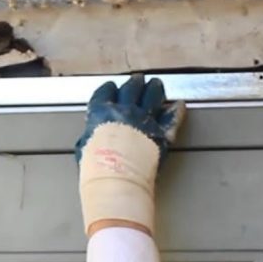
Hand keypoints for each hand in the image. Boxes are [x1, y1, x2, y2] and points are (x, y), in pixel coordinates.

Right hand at [75, 76, 184, 234]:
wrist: (117, 181)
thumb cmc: (97, 169)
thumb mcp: (84, 149)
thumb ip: (90, 136)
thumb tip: (91, 135)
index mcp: (102, 112)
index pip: (105, 92)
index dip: (108, 88)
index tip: (111, 88)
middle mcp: (125, 111)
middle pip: (132, 89)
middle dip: (134, 83)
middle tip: (137, 80)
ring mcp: (145, 120)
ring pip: (153, 96)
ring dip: (155, 89)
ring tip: (156, 85)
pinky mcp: (161, 134)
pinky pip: (172, 117)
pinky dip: (175, 111)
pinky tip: (178, 106)